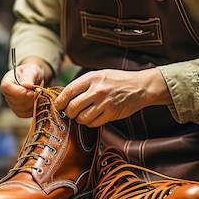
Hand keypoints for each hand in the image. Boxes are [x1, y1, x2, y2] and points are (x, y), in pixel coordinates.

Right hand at [0, 59, 50, 117]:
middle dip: (29, 98)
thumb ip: (28, 77)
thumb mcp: (31, 70)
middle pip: (15, 101)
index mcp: (7, 81)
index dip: (19, 92)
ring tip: (38, 95)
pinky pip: (26, 114)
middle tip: (38, 91)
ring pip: (21, 109)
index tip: (31, 91)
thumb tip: (26, 85)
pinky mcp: (19, 111)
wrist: (34, 78)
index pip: (7, 88)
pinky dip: (34, 109)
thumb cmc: (31, 72)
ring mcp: (12, 104)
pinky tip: (37, 101)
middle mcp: (7, 94)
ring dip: (33, 104)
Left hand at [54, 68, 170, 126]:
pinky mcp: (111, 113)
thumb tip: (63, 96)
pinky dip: (90, 123)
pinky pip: (93, 123)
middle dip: (69, 113)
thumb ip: (83, 84)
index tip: (59, 106)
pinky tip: (94, 117)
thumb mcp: (99, 75)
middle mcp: (97, 90)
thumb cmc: (117, 80)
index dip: (60, 102)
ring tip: (84, 114)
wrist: (140, 86)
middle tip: (71, 112)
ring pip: (82, 118)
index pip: (68, 92)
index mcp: (92, 78)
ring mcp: (105, 103)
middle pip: (72, 108)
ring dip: (80, 119)